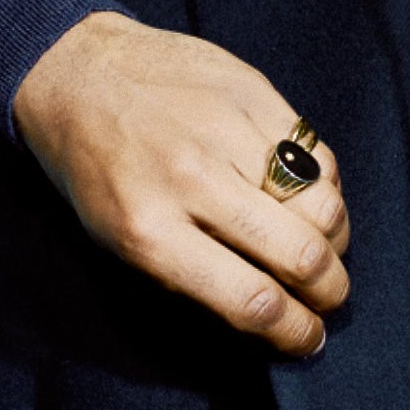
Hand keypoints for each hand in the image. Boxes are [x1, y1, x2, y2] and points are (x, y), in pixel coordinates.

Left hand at [13, 12, 349, 353]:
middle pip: (300, 255)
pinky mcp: (253, 92)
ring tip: (325, 248)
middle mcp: (191, 179)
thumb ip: (188, 278)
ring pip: (323, 204)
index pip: (251, 300)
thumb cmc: (93, 169)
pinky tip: (310, 198)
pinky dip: (326, 188)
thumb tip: (268, 314)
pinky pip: (319, 155)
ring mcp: (226, 129)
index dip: (296, 332)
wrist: (73, 70)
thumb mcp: (115, 240)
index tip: (310, 339)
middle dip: (331, 293)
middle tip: (331, 300)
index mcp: (148, 231)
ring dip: (336, 241)